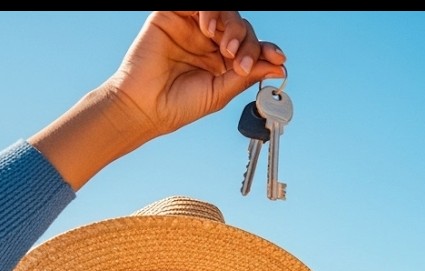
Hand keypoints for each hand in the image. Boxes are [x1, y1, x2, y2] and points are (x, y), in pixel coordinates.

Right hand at [31, 11, 285, 189]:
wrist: (145, 106)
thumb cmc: (179, 104)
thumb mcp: (221, 92)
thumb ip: (247, 75)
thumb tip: (279, 67)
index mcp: (225, 62)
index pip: (253, 47)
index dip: (267, 50)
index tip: (278, 58)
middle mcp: (211, 43)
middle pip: (242, 28)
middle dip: (248, 42)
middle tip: (238, 61)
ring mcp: (193, 28)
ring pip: (224, 12)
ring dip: (232, 26)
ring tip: (224, 47)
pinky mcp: (172, 17)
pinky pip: (197, 4)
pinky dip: (209, 11)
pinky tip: (207, 29)